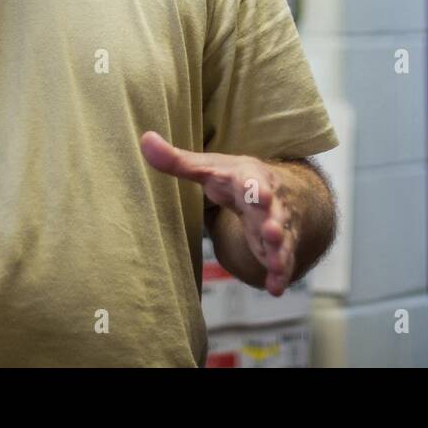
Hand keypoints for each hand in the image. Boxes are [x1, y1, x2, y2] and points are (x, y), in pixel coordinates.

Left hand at [139, 131, 298, 294]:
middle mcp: (268, 201)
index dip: (254, 188)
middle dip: (272, 221)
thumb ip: (178, 161)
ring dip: (279, 250)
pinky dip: (280, 274)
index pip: (251, 181)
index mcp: (249, 178)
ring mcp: (276, 225)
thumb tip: (144, 139)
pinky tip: (275, 288)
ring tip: (275, 264)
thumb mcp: (209, 169)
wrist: (277, 190)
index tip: (257, 194)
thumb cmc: (234, 179)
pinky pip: (283, 261)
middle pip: (271, 211)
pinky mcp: (279, 247)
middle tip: (271, 230)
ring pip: (281, 238)